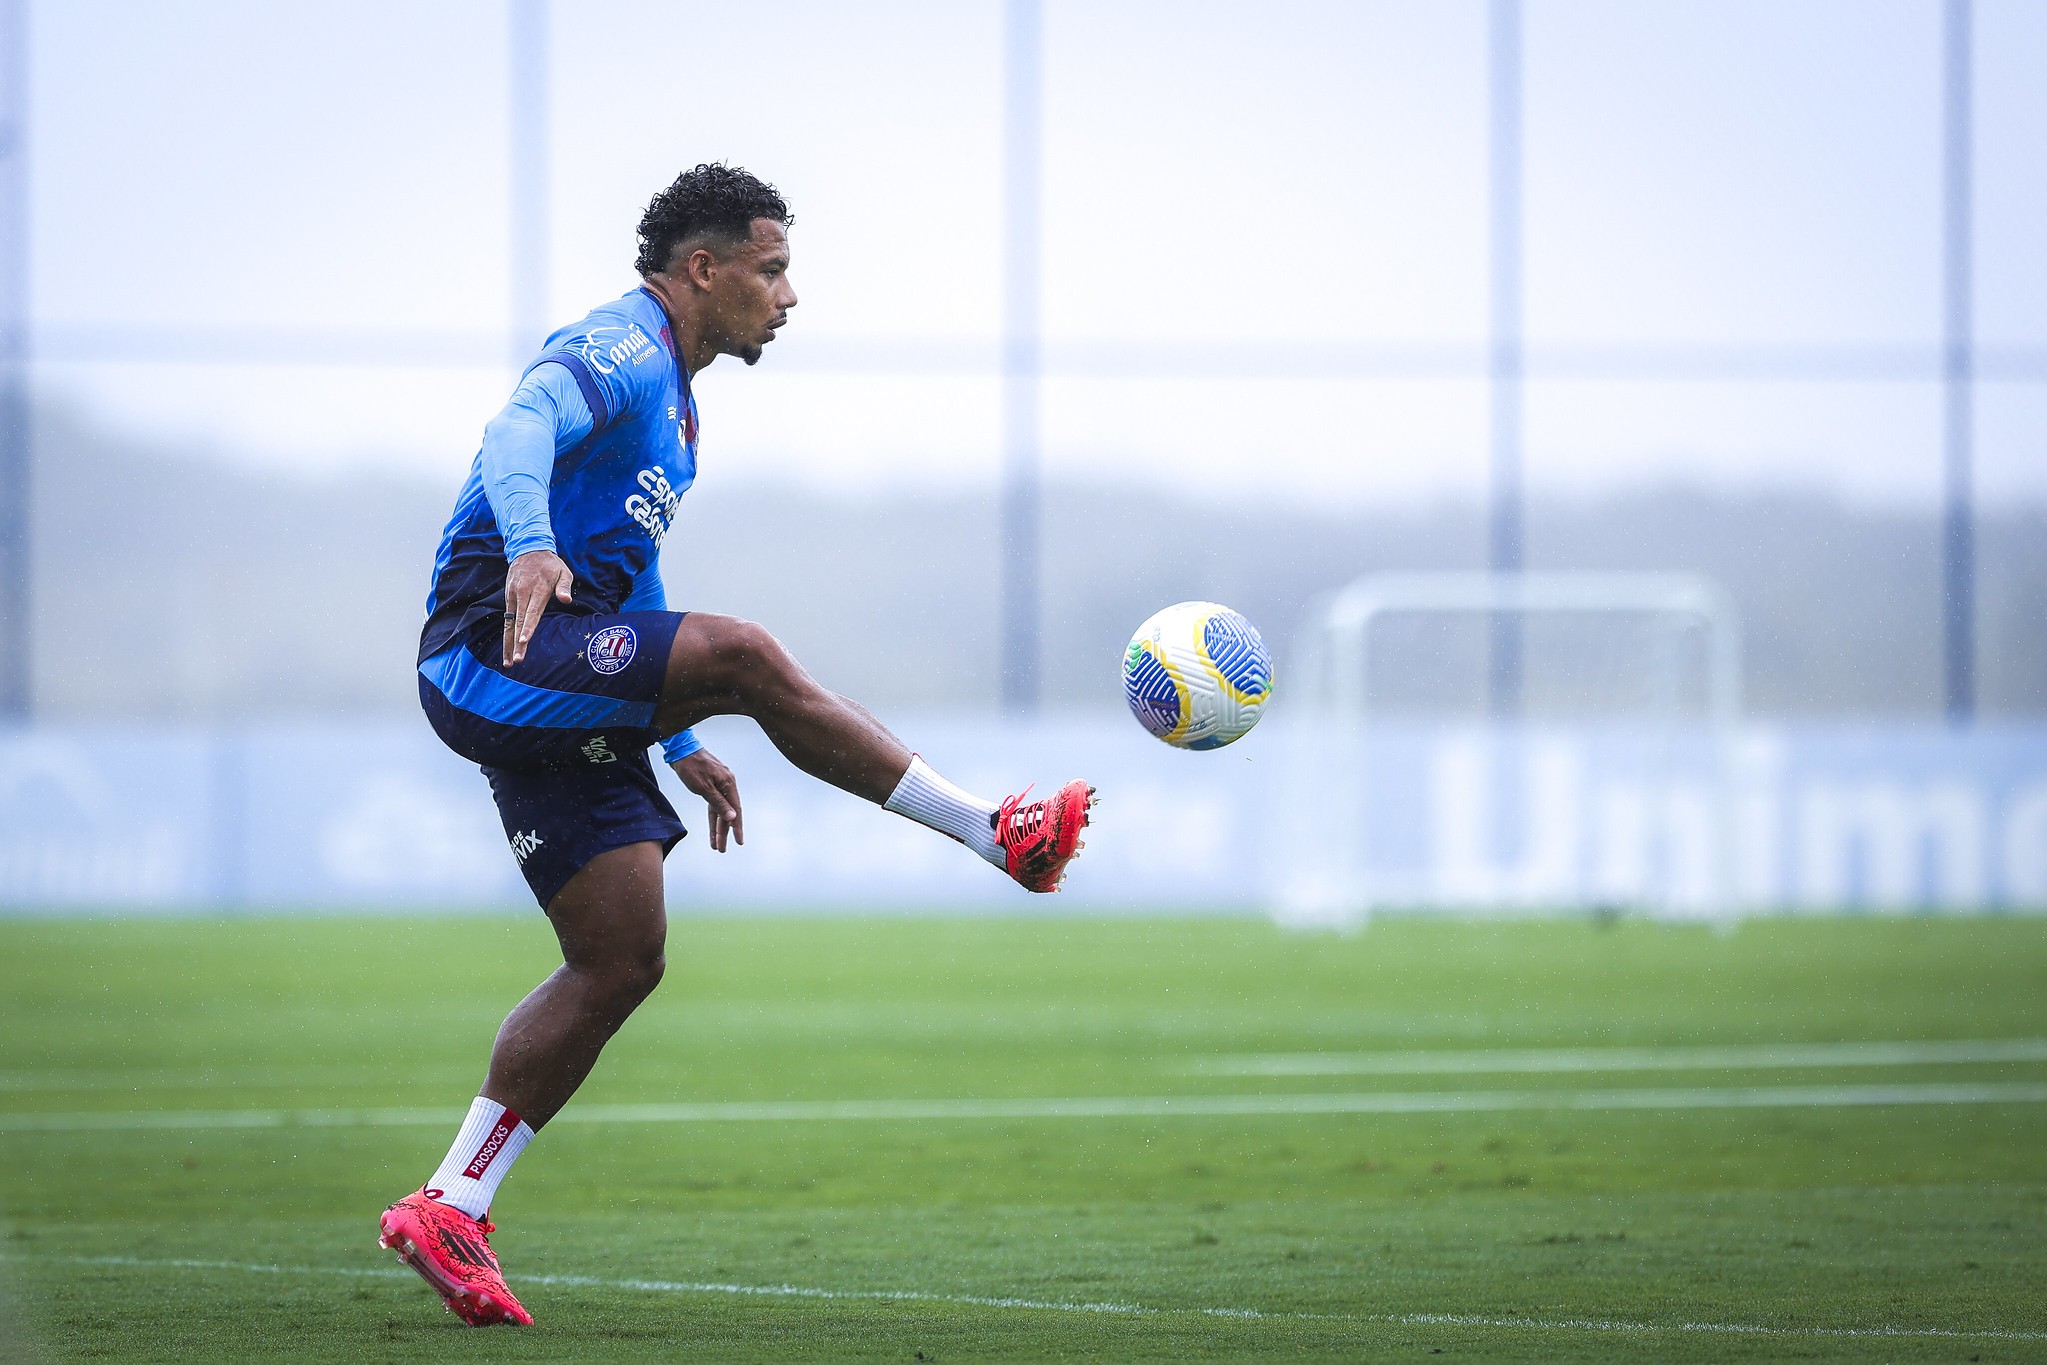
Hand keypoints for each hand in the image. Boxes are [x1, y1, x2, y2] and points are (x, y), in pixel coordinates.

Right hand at [503, 550, 573, 665]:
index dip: (528, 627)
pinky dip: (507, 634)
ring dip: (508, 643)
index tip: (524, 641)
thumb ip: (564, 586)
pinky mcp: (508, 597)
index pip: (531, 612)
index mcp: (538, 589)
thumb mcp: (563, 571)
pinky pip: (507, 619)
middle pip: (519, 622)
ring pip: (510, 623)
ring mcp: (513, 596)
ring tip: (508, 662)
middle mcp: (522, 593)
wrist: (527, 549)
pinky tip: (507, 649)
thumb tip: (566, 600)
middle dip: (517, 642)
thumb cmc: (551, 564)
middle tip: (517, 660)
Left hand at [672, 749, 743, 851]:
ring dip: (717, 827)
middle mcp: (726, 785)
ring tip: (716, 844)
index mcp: (728, 784)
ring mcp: (718, 785)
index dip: (736, 827)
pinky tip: (712, 827)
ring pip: (719, 811)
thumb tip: (732, 817)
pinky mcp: (710, 785)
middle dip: (724, 832)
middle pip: (727, 813)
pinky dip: (712, 817)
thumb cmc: (692, 766)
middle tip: (722, 849)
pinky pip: (713, 804)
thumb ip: (719, 803)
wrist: (680, 749)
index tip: (739, 842)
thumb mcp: (704, 787)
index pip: (735, 810)